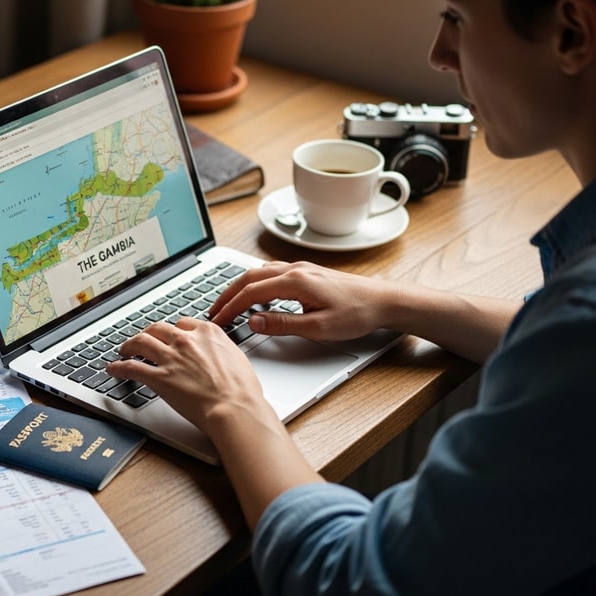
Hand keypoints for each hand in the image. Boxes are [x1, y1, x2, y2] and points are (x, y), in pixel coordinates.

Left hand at [107, 316, 325, 527]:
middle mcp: (186, 340)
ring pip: (141, 342)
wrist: (235, 407)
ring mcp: (171, 358)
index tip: (169, 335)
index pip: (183, 324)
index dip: (173, 330)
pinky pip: (132, 367)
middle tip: (143, 339)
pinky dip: (119, 367)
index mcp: (207, 333)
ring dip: (129, 345)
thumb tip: (219, 356)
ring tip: (123, 350)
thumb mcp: (237, 358)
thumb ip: (221, 352)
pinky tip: (114, 369)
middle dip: (148, 333)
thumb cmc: (242, 390)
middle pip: (158, 329)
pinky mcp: (159, 377)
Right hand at [208, 261, 392, 342]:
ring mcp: (301, 268)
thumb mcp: (318, 327)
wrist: (383, 301)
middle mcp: (295, 270)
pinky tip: (255, 293)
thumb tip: (253, 322)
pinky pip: (272, 272)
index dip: (230, 307)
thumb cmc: (356, 314)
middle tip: (213, 311)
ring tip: (227, 302)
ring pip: (259, 272)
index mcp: (295, 282)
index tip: (217, 320)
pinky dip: (255, 282)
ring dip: (240, 286)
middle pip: (249, 278)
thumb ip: (282, 324)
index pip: (250, 293)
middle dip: (227, 294)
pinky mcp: (307, 272)